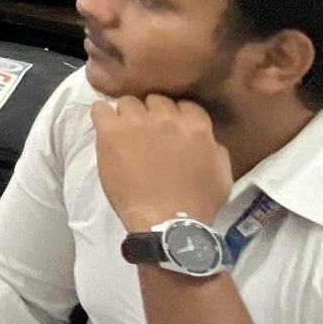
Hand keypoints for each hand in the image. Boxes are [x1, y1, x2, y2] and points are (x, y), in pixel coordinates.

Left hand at [91, 94, 231, 234]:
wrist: (167, 223)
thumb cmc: (198, 204)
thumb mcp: (222, 173)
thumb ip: (214, 147)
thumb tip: (205, 138)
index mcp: (196, 125)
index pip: (183, 104)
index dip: (175, 117)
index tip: (170, 132)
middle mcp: (167, 117)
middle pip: (155, 100)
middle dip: (152, 116)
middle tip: (147, 136)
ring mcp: (137, 122)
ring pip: (128, 102)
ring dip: (128, 117)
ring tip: (126, 136)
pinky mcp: (111, 132)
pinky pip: (100, 109)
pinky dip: (102, 116)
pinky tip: (106, 130)